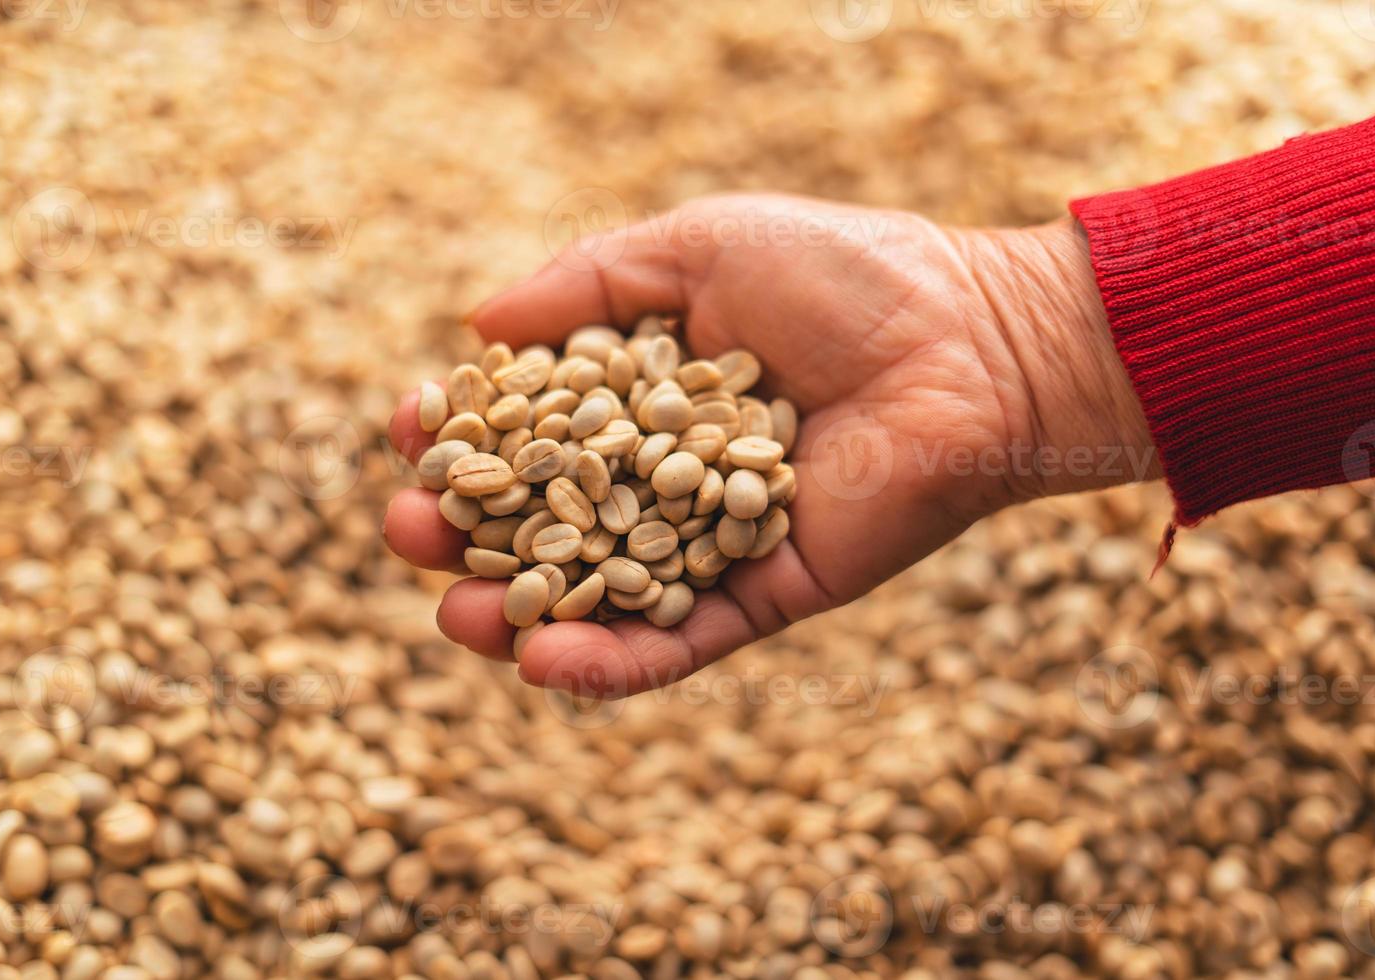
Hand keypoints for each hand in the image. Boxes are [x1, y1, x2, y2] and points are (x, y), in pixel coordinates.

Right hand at [384, 194, 1155, 696]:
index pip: (532, 428)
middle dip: (468, 532)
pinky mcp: (767, 595)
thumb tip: (474, 322)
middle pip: (547, 521)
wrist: (970, 339)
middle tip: (407, 531)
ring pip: (599, 596)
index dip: (463, 436)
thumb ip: (587, 283)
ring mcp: (714, 542)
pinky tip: (542, 659)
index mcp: (646, 395)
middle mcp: (670, 475)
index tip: (404, 430)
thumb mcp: (700, 247)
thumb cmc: (844, 275)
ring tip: (455, 612)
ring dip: (517, 614)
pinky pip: (682, 641)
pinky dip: (612, 660)